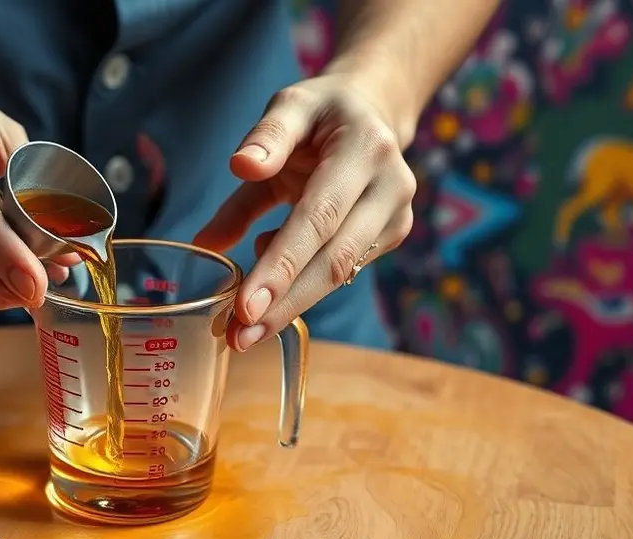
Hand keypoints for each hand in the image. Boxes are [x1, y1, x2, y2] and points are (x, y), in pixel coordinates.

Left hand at [193, 73, 416, 350]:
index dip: (282, 265)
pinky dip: (301, 287)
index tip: (244, 305)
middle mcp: (391, 186)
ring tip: (244, 332)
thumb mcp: (290, 107)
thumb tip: (236, 173)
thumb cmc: (322, 111)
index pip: (319, 218)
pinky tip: (268, 287)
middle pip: (334, 259)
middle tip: (239, 337)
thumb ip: (264, 141)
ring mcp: (397, 215)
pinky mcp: (392, 235)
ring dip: (290, 307)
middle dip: (284, 303)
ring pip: (341, 274)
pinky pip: (343, 271)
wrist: (374, 110)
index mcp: (365, 149)